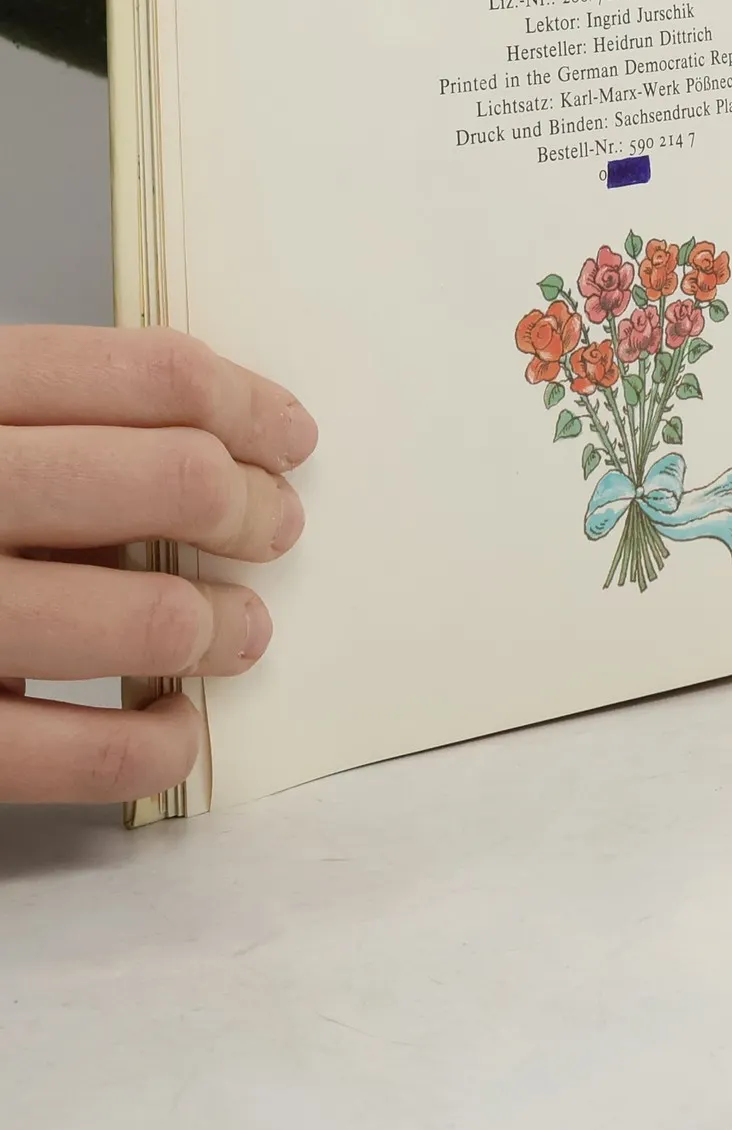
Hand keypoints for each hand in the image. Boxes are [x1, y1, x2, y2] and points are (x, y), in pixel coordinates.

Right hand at [0, 329, 314, 803]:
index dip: (250, 406)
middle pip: (173, 480)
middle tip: (271, 527)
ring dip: (225, 625)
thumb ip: (45, 424)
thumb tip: (220, 447)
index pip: (152, 376)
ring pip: (150, 617)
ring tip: (235, 628)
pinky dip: (159, 745)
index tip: (288, 438)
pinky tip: (170, 724)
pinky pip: (83, 753)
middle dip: (253, 509)